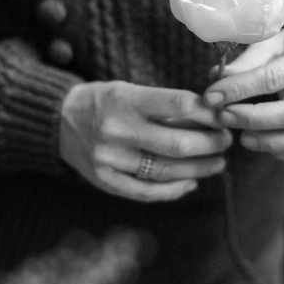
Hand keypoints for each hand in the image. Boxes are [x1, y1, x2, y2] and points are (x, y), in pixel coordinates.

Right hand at [59, 81, 231, 201]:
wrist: (58, 120)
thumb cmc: (104, 102)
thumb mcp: (130, 91)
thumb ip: (166, 106)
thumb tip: (212, 116)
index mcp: (125, 99)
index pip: (178, 104)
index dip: (209, 113)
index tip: (224, 116)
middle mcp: (116, 130)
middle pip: (178, 143)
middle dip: (210, 143)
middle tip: (226, 141)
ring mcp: (109, 159)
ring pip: (167, 170)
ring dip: (200, 168)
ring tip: (218, 162)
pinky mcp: (105, 181)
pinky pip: (147, 192)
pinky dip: (174, 189)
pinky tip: (191, 182)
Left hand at [203, 25, 283, 161]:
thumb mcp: (271, 43)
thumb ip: (246, 62)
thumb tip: (216, 79)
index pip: (273, 78)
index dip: (239, 89)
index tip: (212, 96)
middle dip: (253, 119)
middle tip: (224, 117)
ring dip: (270, 142)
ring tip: (242, 138)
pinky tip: (263, 143)